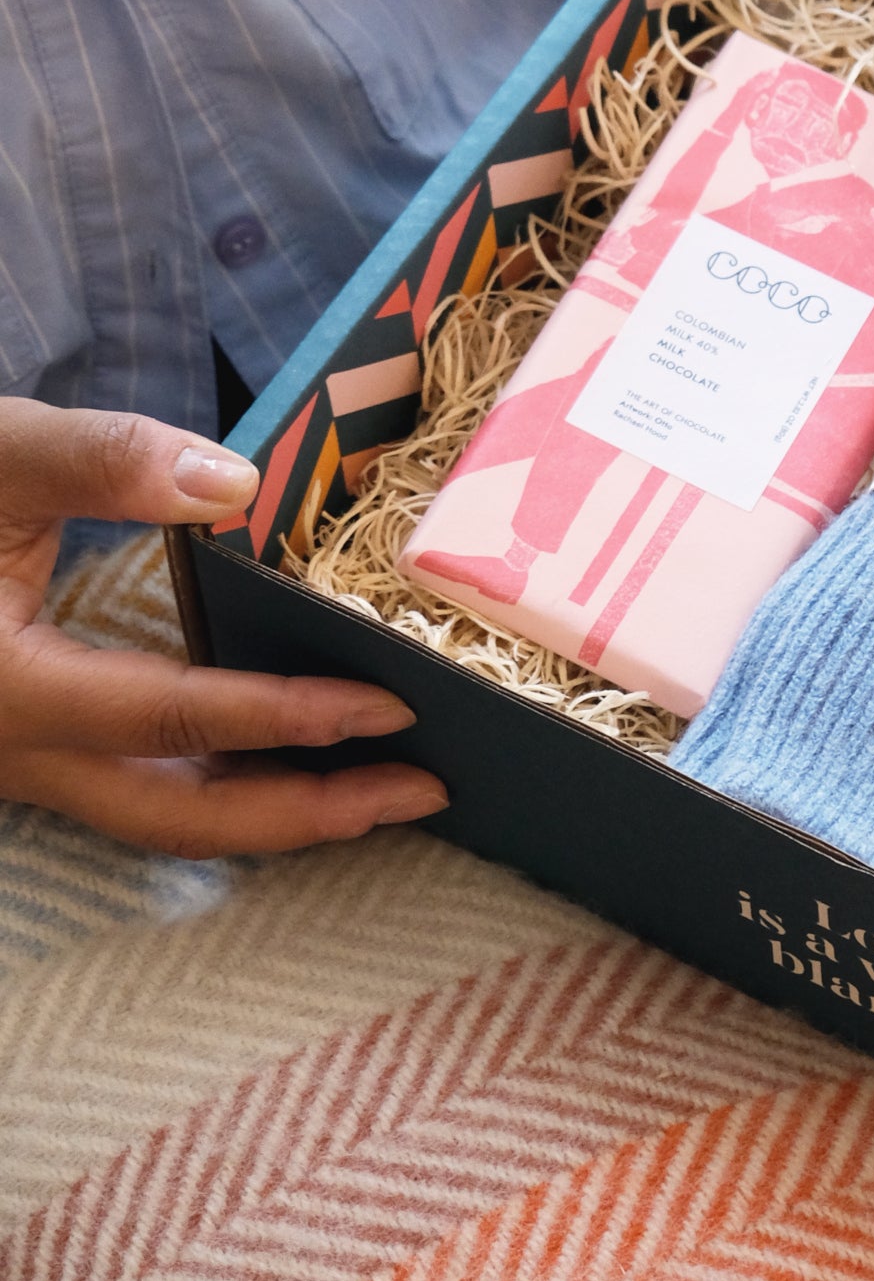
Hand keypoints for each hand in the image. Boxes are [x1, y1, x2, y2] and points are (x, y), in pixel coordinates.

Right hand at [0, 400, 446, 855]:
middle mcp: (13, 751)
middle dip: (308, 815)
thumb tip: (237, 483)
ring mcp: (20, 763)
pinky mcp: (31, 750)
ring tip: (385, 790)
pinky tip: (295, 763)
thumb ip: (105, 459)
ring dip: (276, 814)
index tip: (389, 704)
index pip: (173, 719)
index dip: (286, 715)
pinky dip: (227, 788)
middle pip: (180, 817)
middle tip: (425, 789)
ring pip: (160, 820)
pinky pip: (140, 793)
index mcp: (7, 688)